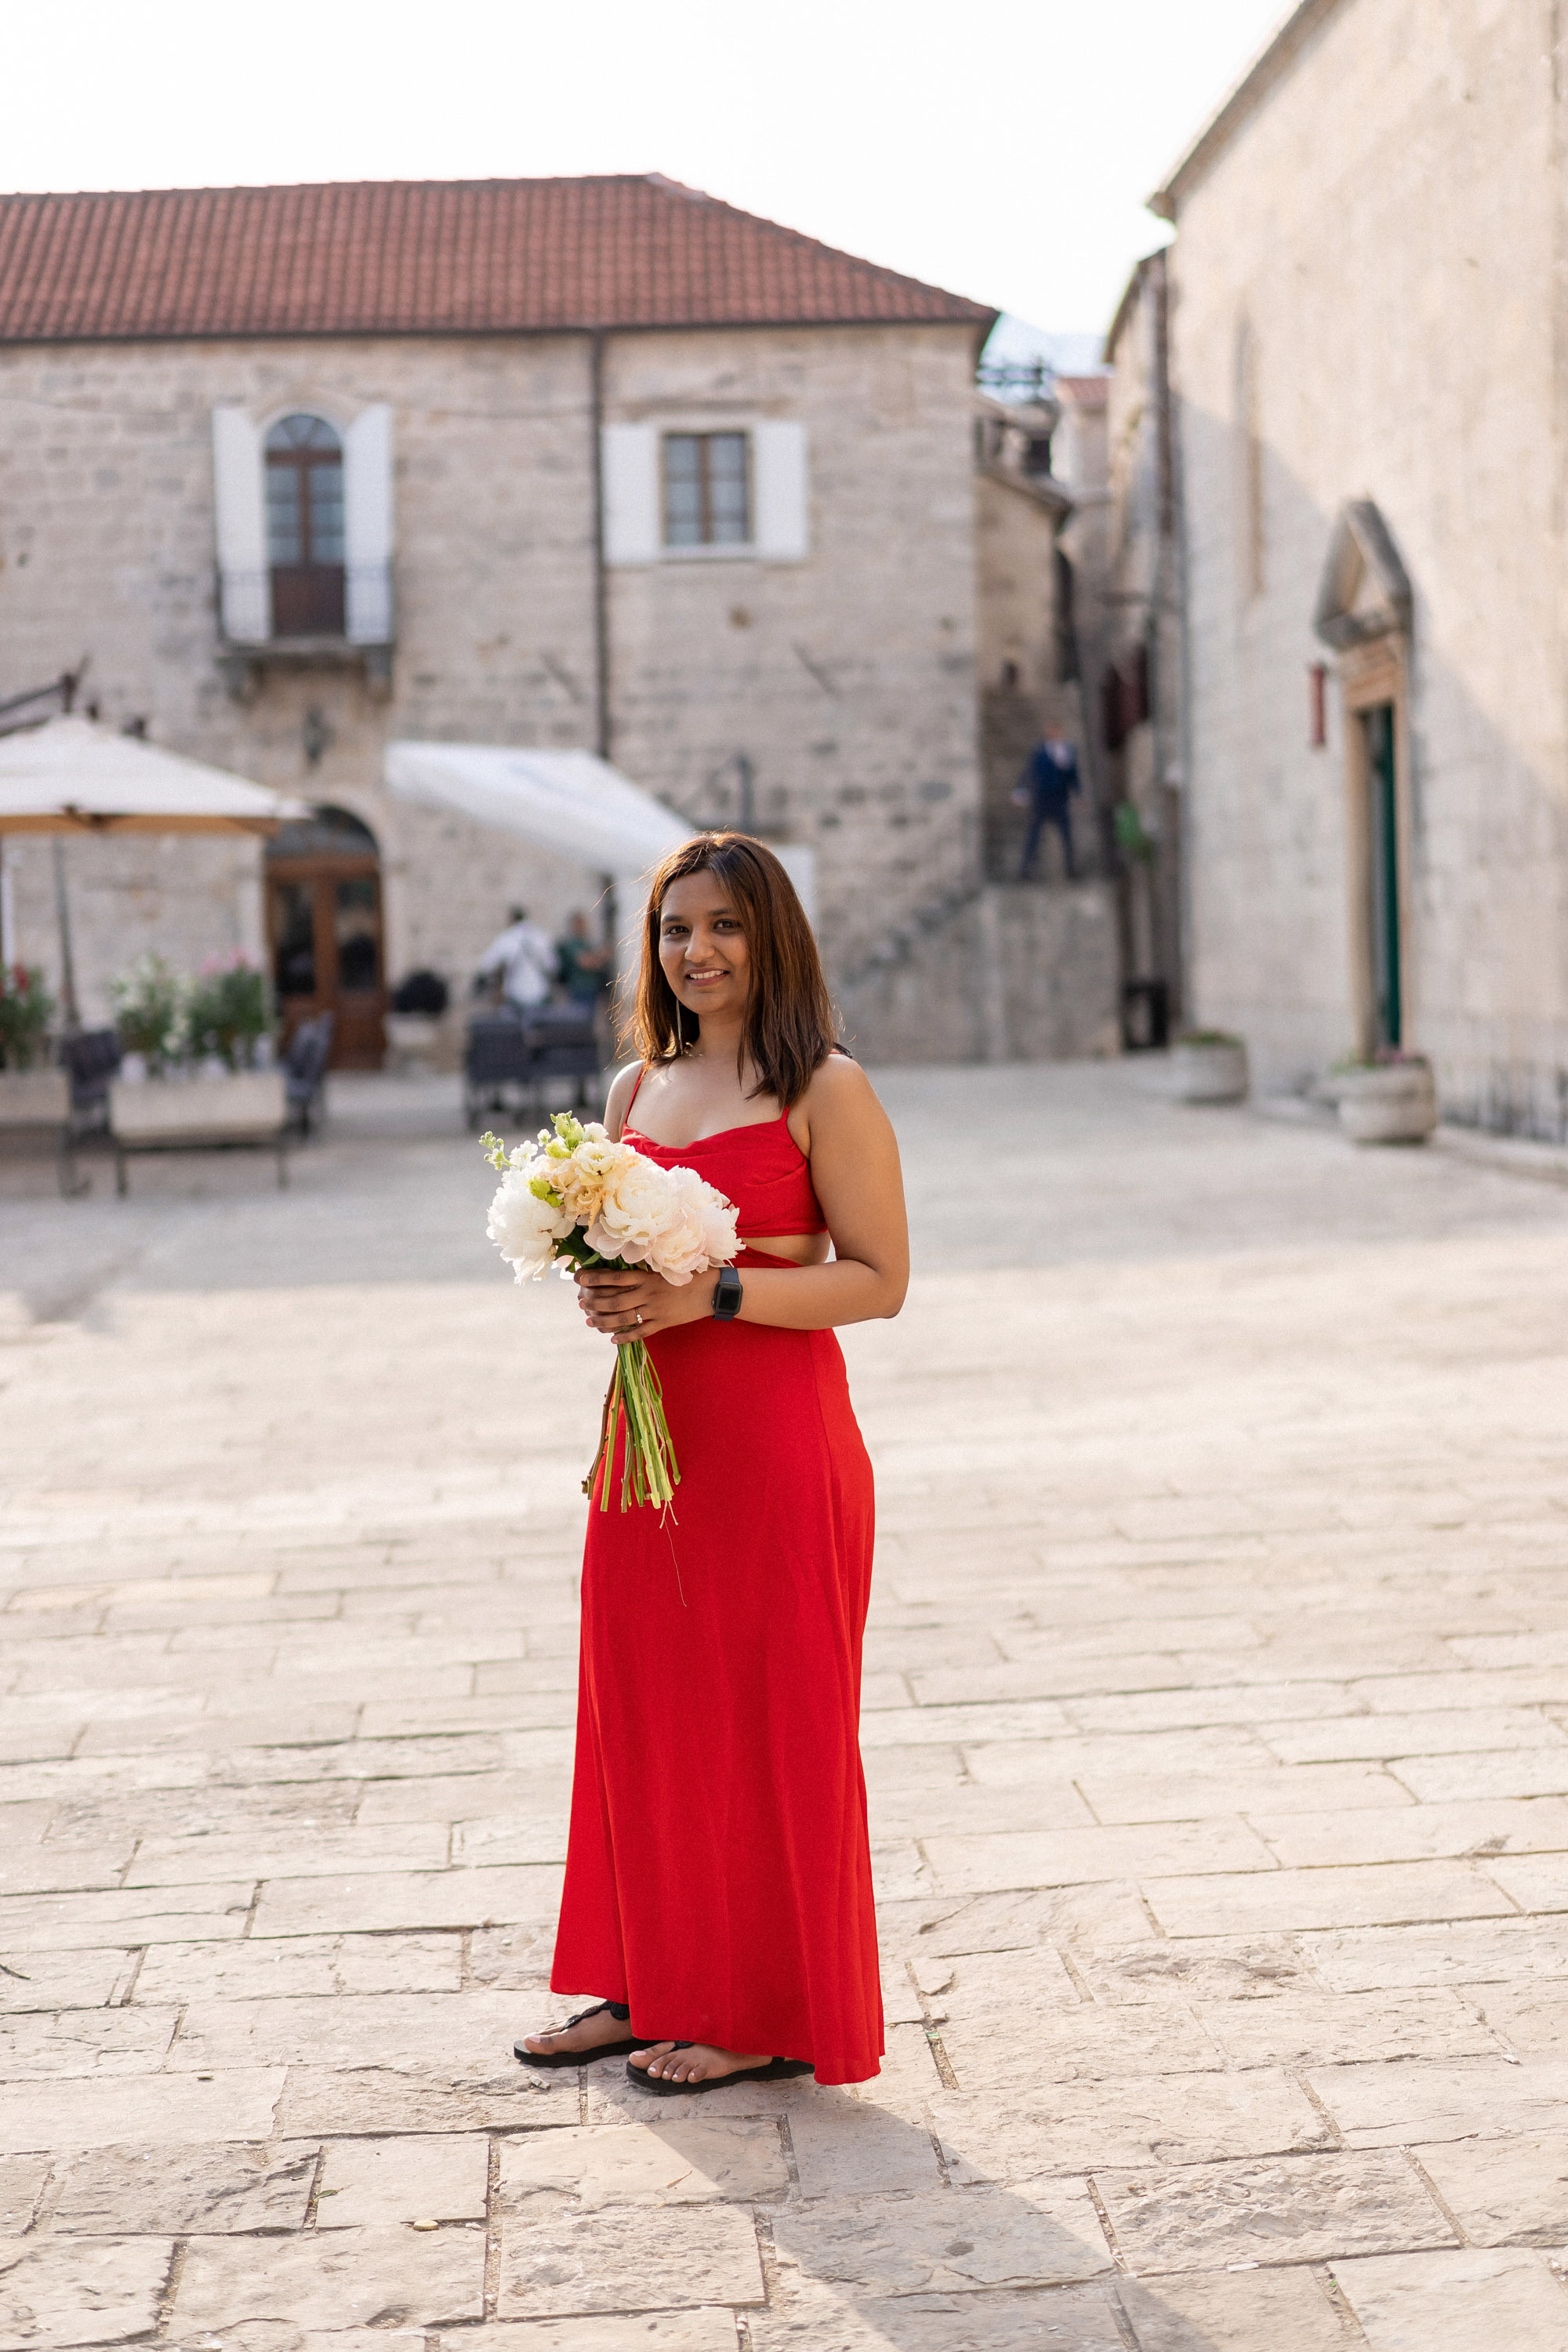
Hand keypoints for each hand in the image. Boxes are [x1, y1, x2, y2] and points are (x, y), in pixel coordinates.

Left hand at [575, 1264, 714, 1343]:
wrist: (711, 1291)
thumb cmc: (688, 1276)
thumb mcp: (665, 1270)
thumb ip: (644, 1274)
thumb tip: (622, 1275)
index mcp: (648, 1277)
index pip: (616, 1277)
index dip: (596, 1278)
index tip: (580, 1278)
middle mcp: (648, 1293)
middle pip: (615, 1299)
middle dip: (595, 1302)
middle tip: (581, 1303)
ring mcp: (656, 1310)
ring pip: (624, 1317)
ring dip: (604, 1320)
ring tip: (590, 1322)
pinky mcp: (664, 1322)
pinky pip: (641, 1332)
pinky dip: (626, 1336)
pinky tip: (613, 1339)